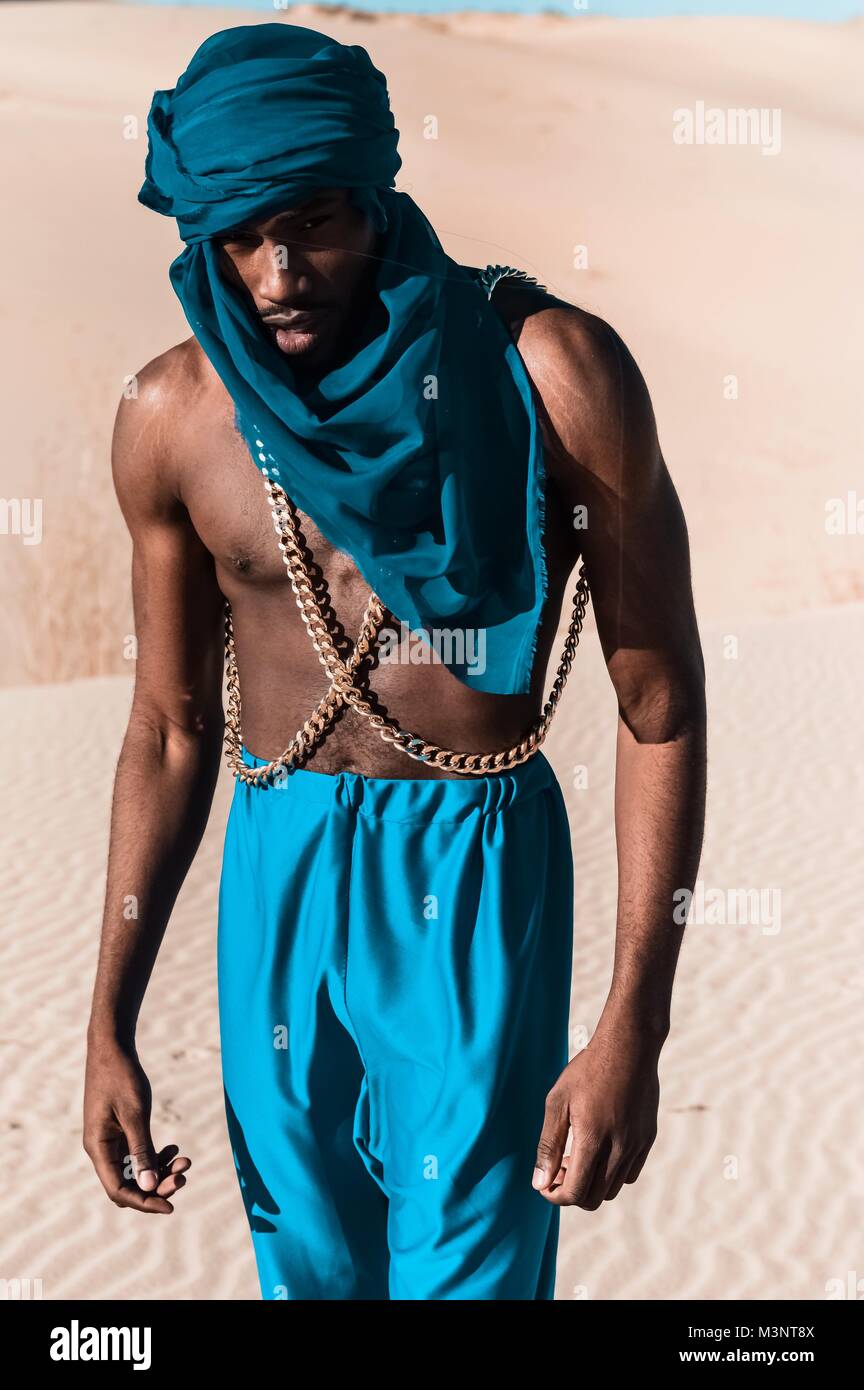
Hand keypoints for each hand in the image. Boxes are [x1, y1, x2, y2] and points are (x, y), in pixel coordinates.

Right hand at [83, 1037, 190, 1212]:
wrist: (112, 1047)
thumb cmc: (121, 1077)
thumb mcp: (134, 1114)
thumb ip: (141, 1150)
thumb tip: (150, 1187)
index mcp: (98, 1148)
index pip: (119, 1190)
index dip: (144, 1202)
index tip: (171, 1206)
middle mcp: (102, 1149)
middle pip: (128, 1184)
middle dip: (156, 1185)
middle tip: (184, 1174)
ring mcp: (110, 1141)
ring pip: (135, 1171)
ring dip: (159, 1171)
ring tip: (185, 1160)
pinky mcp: (120, 1131)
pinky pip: (137, 1155)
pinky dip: (156, 1156)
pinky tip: (174, 1149)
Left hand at [533, 1019, 659, 1207]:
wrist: (629, 1047)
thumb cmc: (588, 1070)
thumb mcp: (558, 1101)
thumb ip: (548, 1144)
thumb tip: (539, 1183)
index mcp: (593, 1138)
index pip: (575, 1192)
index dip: (555, 1195)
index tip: (545, 1184)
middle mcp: (619, 1148)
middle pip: (594, 1198)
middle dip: (572, 1192)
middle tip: (559, 1169)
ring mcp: (637, 1145)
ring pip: (612, 1189)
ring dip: (591, 1183)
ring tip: (577, 1157)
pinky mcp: (648, 1139)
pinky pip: (629, 1174)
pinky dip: (611, 1174)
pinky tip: (599, 1150)